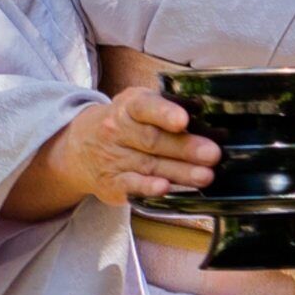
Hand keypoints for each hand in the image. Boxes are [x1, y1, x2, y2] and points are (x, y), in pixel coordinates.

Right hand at [4, 85, 221, 218]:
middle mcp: (118, 131)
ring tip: (205, 175)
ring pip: (149, 165)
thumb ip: (167, 110)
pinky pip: (131, 185)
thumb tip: (209, 118)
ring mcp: (114, 159)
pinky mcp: (113, 184)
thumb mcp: (139, 106)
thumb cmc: (125, 124)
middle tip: (213, 154)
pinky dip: (148, 188)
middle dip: (185, 148)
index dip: (165, 113)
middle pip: (153, 140)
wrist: (81, 148)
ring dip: (179, 172)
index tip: (184, 120)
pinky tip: (164, 188)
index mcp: (128, 107)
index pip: (145, 107)